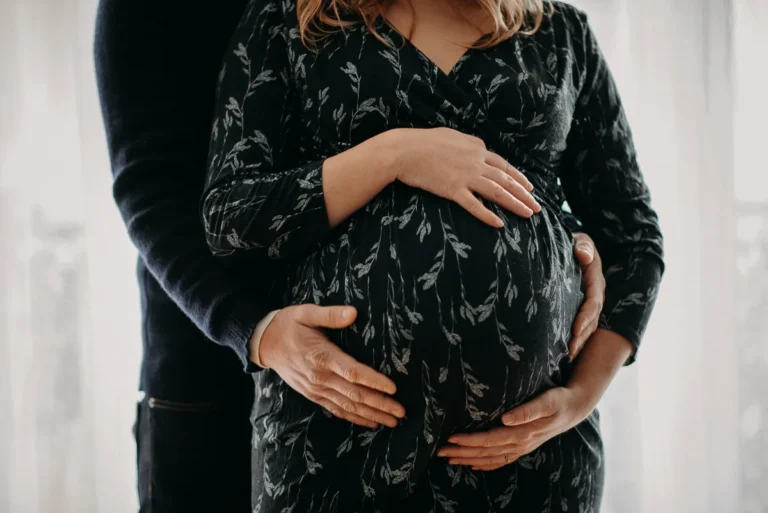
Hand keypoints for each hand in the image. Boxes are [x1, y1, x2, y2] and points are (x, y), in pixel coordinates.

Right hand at [258, 304, 405, 428]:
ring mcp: (316, 389)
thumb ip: (330, 314)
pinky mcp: (313, 394)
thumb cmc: (288, 325)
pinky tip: (370, 422)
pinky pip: (336, 409)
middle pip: (355, 394)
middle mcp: (320, 377)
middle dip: (380, 404)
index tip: (393, 388)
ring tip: (392, 421)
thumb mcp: (307, 312)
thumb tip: (353, 312)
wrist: (265, 343)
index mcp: (321, 356)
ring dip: (371, 414)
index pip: (352, 372)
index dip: (374, 381)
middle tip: (401, 411)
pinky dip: (354, 418)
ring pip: (348, 406)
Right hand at [393, 127, 541, 226]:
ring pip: (497, 192)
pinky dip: (488, 215)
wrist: (404, 150)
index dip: (519, 177)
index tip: (529, 187)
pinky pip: (474, 205)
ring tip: (528, 215)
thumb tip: (481, 147)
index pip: (504, 165)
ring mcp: (465, 176)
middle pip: (506, 180)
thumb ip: (470, 143)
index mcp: (476, 148)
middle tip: (537, 207)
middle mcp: (476, 162)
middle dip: (524, 194)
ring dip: (514, 204)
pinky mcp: (452, 189)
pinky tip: (499, 224)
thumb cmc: (424, 140)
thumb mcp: (453, 135)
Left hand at [436, 386, 594, 470]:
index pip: (489, 439)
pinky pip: (501, 460)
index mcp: (522, 432)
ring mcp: (521, 447)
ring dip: (469, 459)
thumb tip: (506, 418)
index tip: (450, 438)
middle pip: (485, 451)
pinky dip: (486, 464)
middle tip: (439, 451)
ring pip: (490, 458)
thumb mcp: (547, 401)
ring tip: (449, 459)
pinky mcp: (523, 446)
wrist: (575, 408)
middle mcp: (520, 443)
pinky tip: (473, 465)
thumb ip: (528, 410)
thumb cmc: (559, 400)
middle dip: (461, 452)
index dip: (469, 440)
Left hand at [569, 232, 605, 358]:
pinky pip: (578, 326)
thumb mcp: (581, 241)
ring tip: (566, 358)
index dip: (584, 318)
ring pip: (586, 327)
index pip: (592, 303)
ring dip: (577, 342)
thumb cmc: (574, 243)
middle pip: (590, 321)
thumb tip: (584, 255)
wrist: (572, 246)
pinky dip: (572, 339)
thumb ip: (583, 246)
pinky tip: (561, 352)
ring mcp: (587, 303)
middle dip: (580, 337)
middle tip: (569, 352)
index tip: (574, 331)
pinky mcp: (578, 308)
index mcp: (595, 281)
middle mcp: (595, 295)